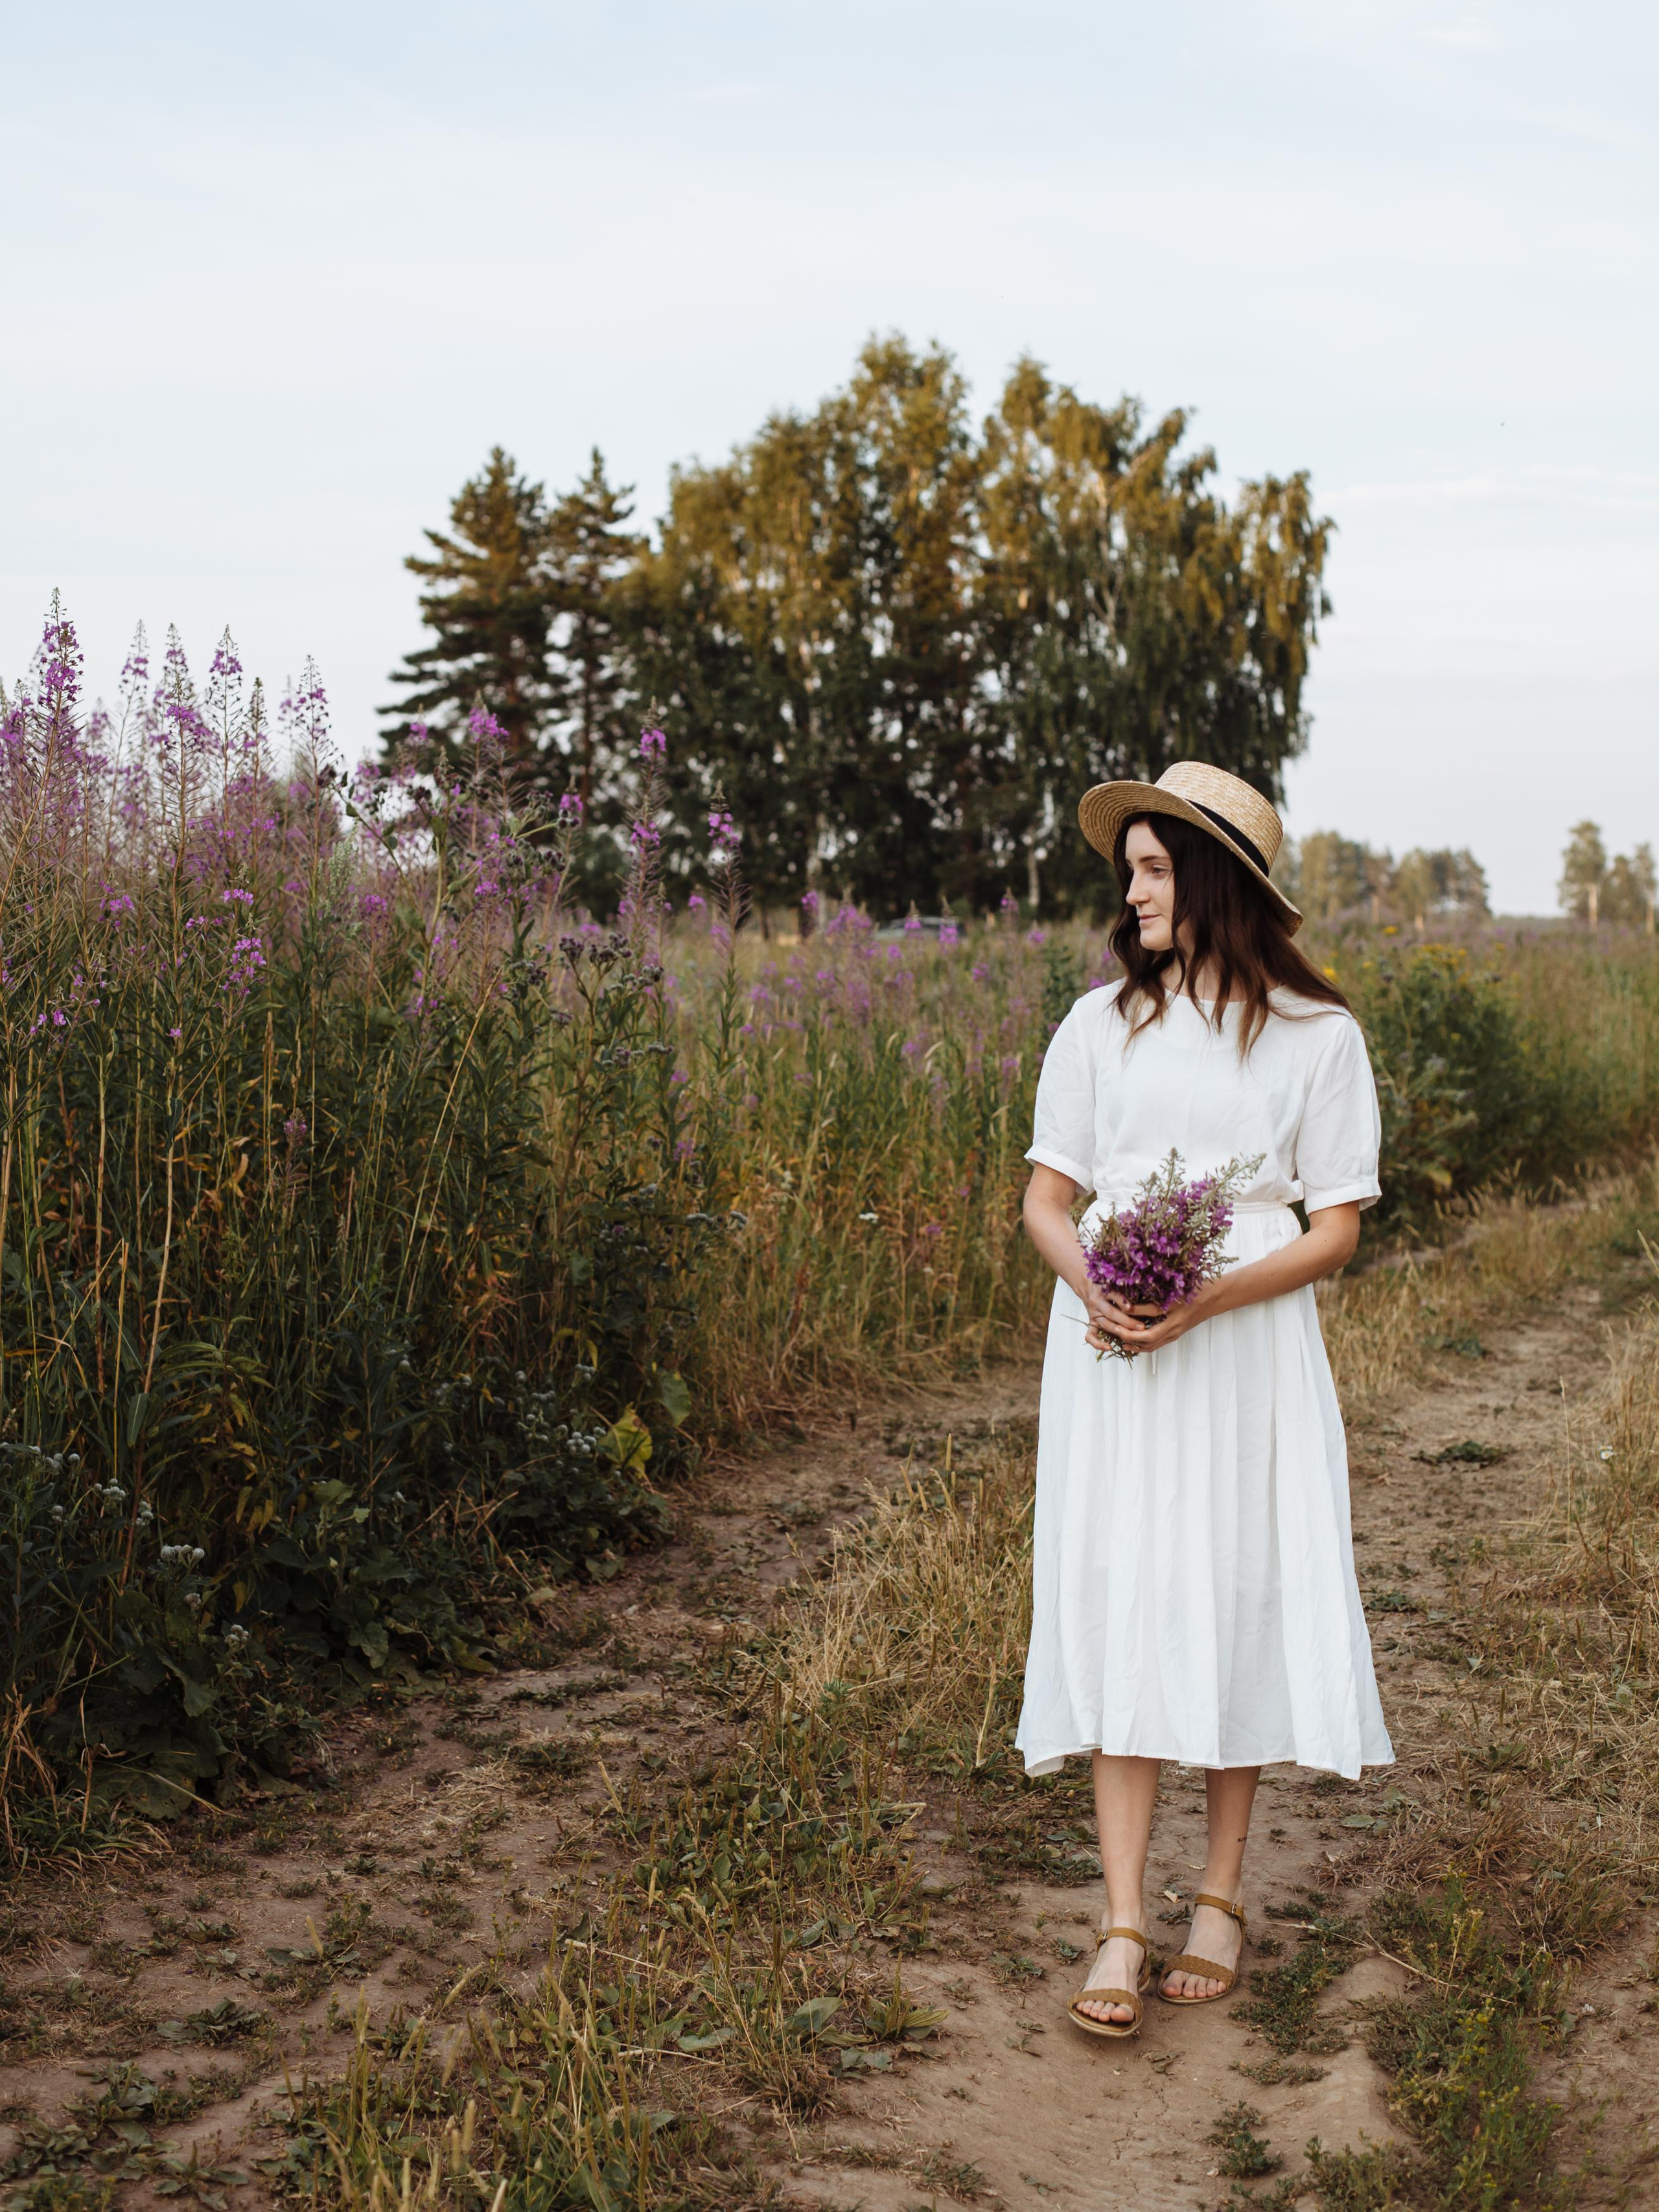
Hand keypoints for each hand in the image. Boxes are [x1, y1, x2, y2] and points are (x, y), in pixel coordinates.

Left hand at [1085, 1281, 1215, 1354]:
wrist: (1214, 1299)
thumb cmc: (1195, 1288)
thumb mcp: (1177, 1286)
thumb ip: (1159, 1289)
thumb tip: (1135, 1288)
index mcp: (1177, 1309)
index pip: (1152, 1312)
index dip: (1134, 1310)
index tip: (1120, 1307)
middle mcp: (1176, 1325)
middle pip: (1149, 1336)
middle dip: (1130, 1334)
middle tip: (1114, 1329)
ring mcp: (1175, 1332)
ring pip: (1151, 1344)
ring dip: (1134, 1343)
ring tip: (1117, 1338)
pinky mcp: (1175, 1335)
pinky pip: (1156, 1345)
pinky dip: (1142, 1346)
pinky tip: (1130, 1342)